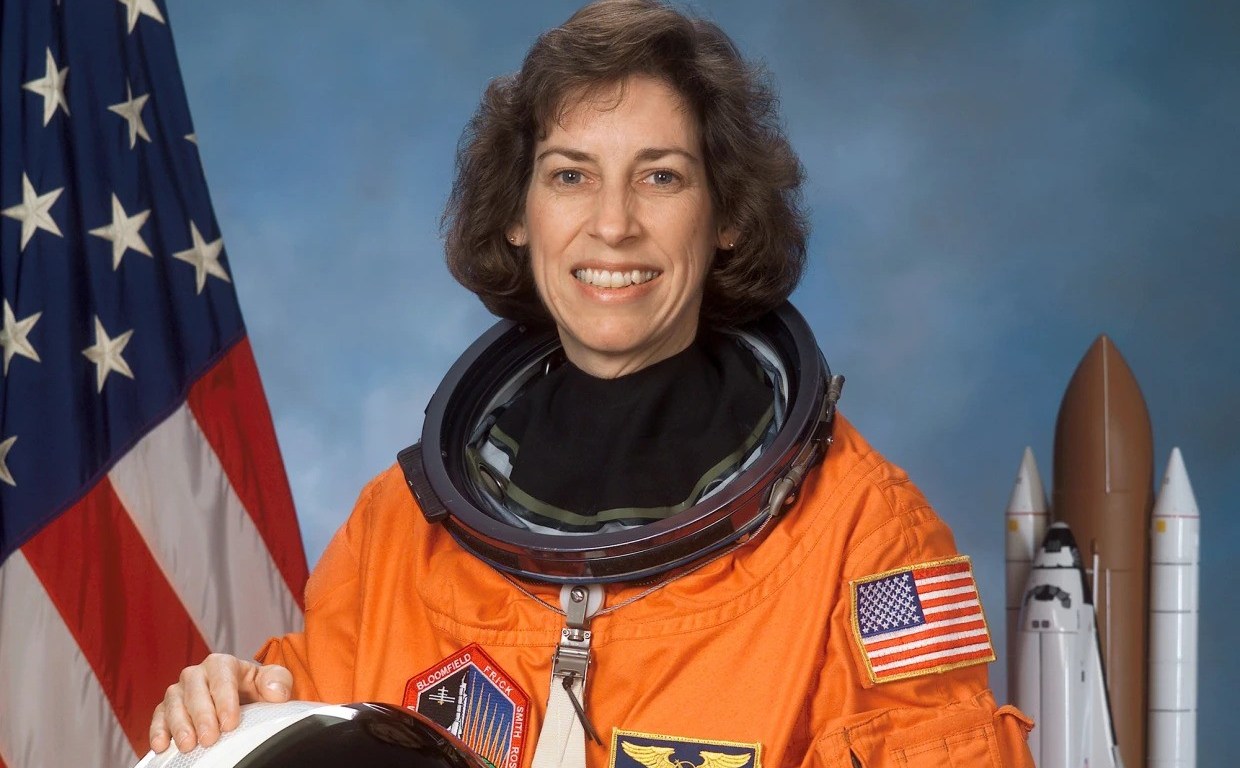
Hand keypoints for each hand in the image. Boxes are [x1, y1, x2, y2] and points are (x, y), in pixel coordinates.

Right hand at [149, 653, 292, 752]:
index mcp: (222, 664)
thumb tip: (275, 691)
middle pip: (194, 691)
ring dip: (179, 725)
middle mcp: (197, 674)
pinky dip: (158, 731)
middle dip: (202, 716)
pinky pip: (158, 717)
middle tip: (209, 738)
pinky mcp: (167, 710)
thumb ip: (278, 681)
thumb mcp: (272, 681)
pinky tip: (162, 746)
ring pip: (173, 704)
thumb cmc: (256, 689)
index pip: (221, 677)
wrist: (244, 700)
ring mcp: (180, 692)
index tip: (231, 722)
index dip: (224, 699)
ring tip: (188, 745)